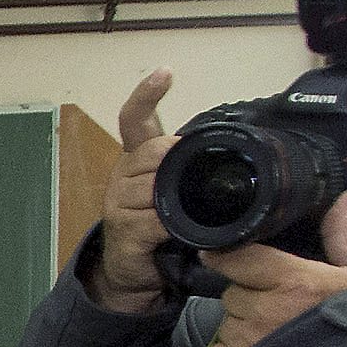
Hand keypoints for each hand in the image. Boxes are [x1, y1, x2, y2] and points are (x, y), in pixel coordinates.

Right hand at [89, 68, 181, 313]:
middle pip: (155, 151)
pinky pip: (154, 219)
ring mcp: (118, 201)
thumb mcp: (177, 195)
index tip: (165, 73)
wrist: (132, 273)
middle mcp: (123, 174)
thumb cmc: (159, 229)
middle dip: (178, 162)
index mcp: (137, 160)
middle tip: (195, 184)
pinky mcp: (123, 229)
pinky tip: (178, 233)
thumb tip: (228, 155)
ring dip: (177, 199)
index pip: (134, 120)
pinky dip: (172, 227)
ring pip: (155, 184)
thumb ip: (189, 173)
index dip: (146, 95)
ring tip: (185, 215)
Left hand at [202, 190, 346, 346]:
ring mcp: (248, 343)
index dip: (225, 255)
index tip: (219, 254)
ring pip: (227, 323)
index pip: (237, 257)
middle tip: (278, 305)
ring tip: (274, 335)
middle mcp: (263, 309)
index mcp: (291, 280)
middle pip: (234, 292)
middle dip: (249, 295)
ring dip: (242, 325)